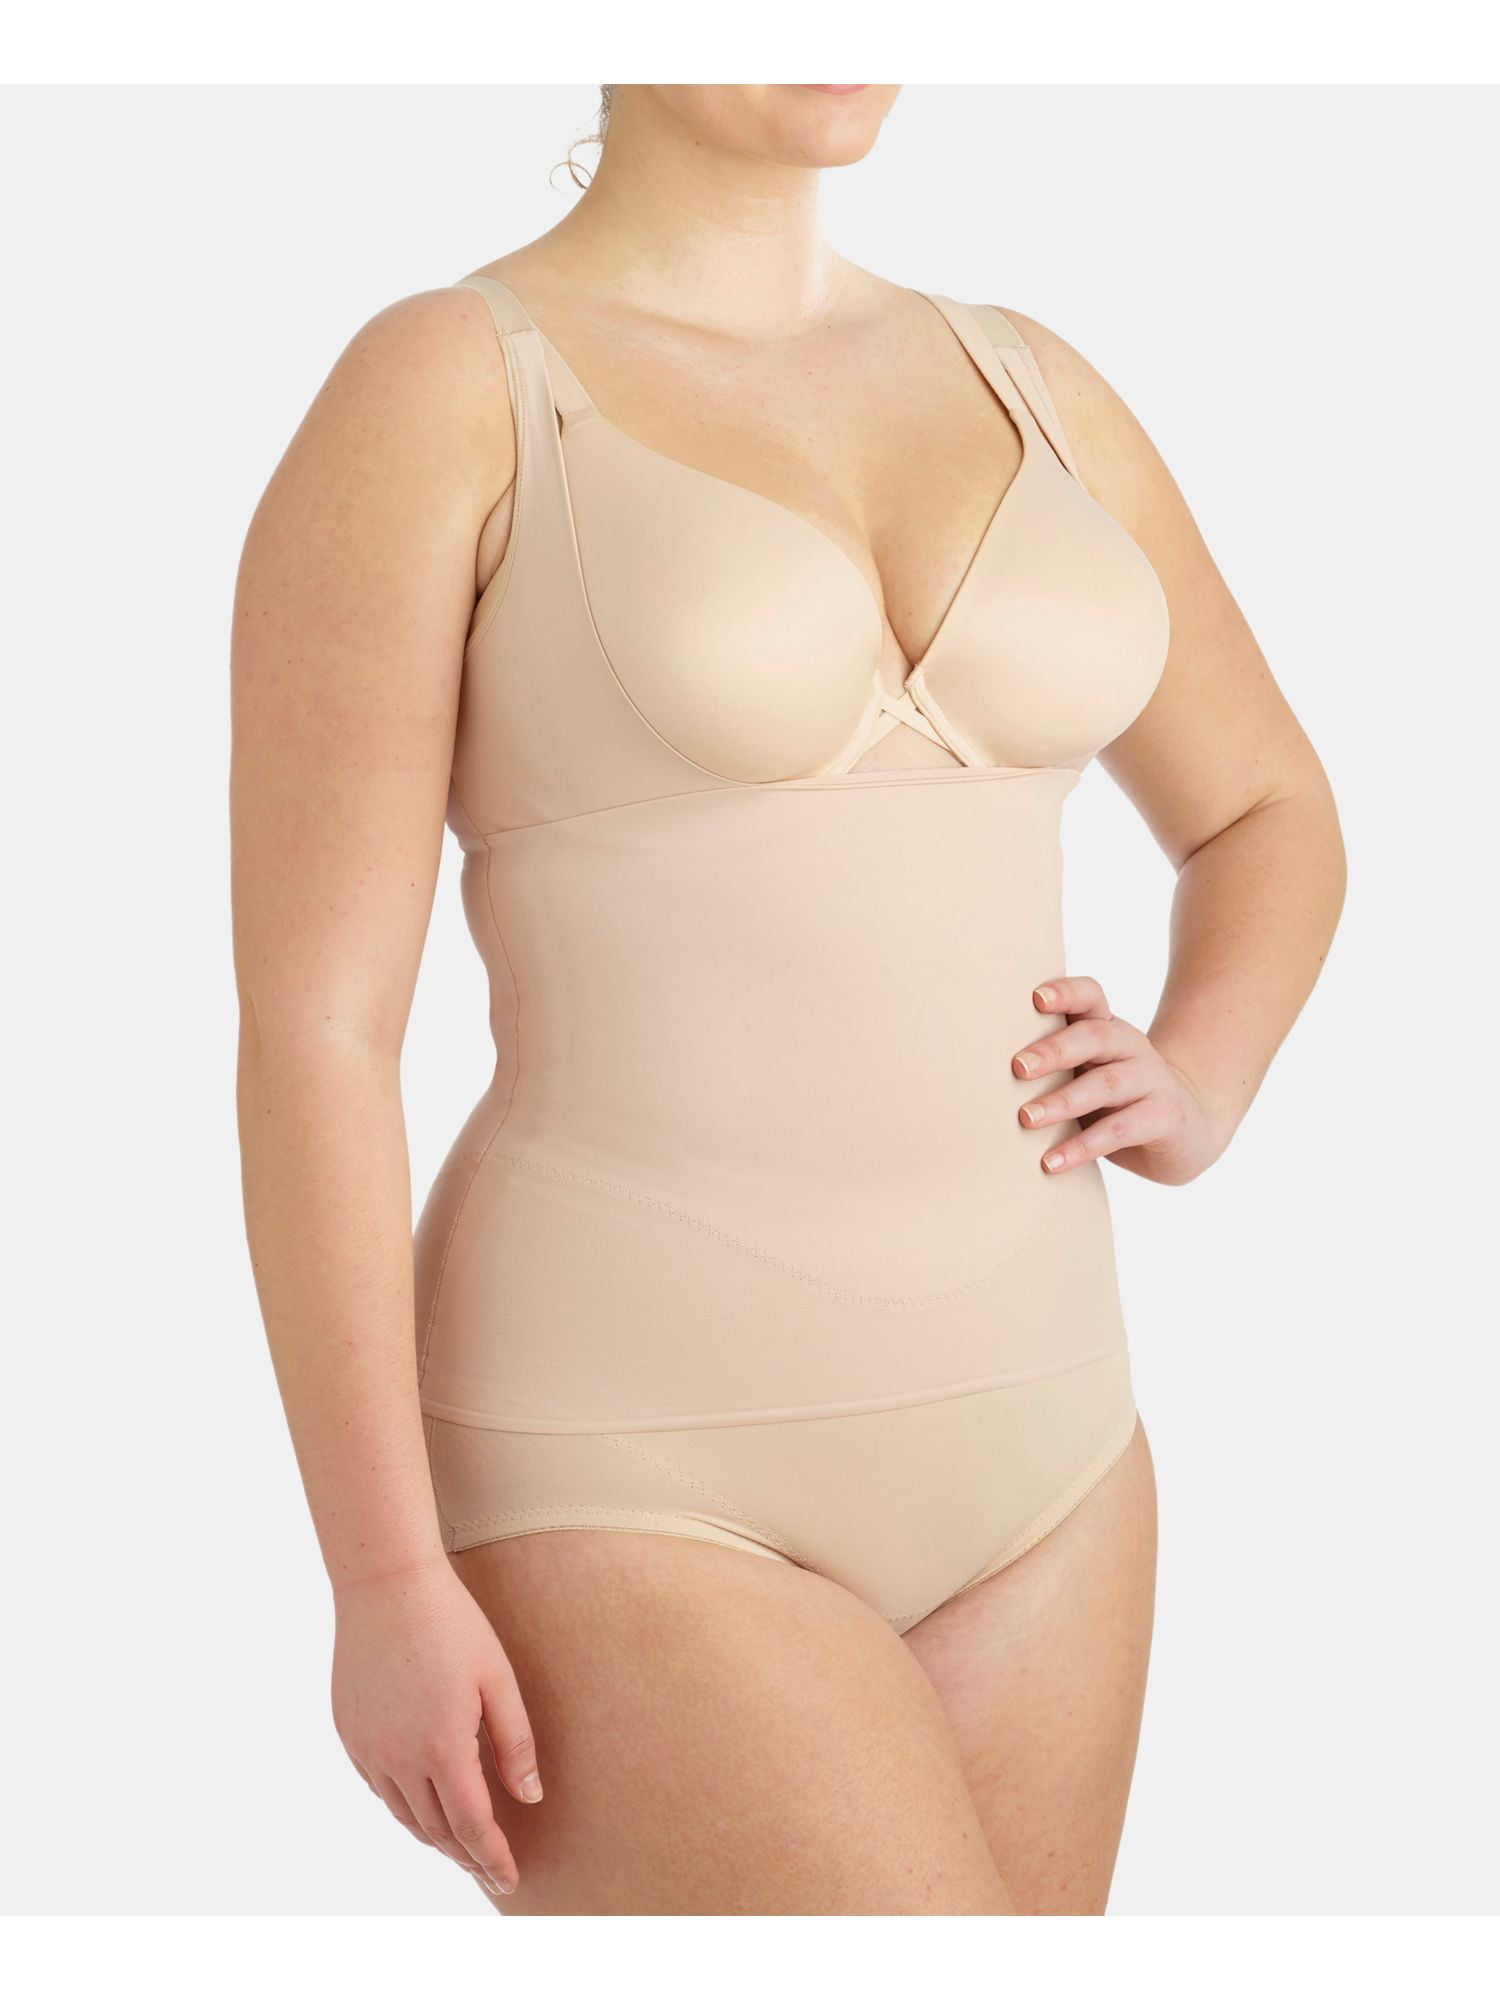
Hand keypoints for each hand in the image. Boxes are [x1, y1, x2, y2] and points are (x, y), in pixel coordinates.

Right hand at [331, 1553, 540, 1899]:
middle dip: (465, 1856)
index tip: (508, 1879)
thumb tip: (529, 1798)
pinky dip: (404, 1806)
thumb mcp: (498, 1678)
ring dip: (434, 1837)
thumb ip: (515, 1742)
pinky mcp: (349, 1733)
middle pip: (435, 1830)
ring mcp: (368, 1748)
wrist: (386, 1584)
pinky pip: (379, 1788)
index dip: (491, 1858)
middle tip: (490, 1870)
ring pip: (403, 1815)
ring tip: (461, 1847)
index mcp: (443, 1746)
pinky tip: (422, 1803)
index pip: (470, 1826)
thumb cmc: (452, 1623)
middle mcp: (399, 1757)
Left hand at [1012, 976, 1225, 1185]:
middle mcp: (1130, 1046)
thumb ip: (1052, 1066)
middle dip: (1054, 1050)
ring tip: (1026, 1119)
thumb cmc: (1117, 1099)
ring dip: (1063, 1102)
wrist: (1190, 1128)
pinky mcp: (1165, 1117)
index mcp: (1106, 1029)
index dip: (1066, 992)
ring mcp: (1152, 1080)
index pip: (1090, 997)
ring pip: (1106, 1084)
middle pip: (1094, 1037)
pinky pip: (1119, 1130)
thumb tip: (977, 1076)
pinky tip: (1051, 1162)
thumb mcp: (1088, 1073)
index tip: (1035, 998)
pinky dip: (1082, 1147)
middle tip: (1017, 1067)